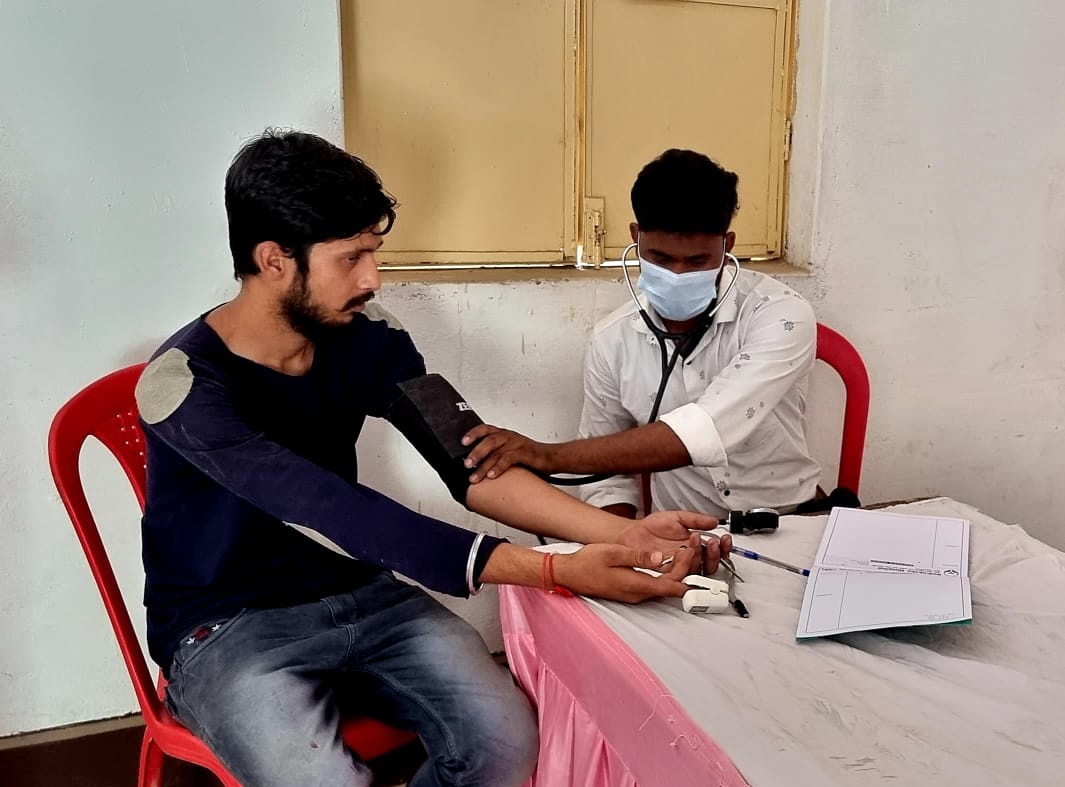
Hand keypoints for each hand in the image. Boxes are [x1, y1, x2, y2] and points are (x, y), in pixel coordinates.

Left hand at [461, 423, 554, 482]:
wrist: (551, 458)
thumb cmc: (530, 456)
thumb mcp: (510, 452)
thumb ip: (495, 455)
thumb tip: (476, 467)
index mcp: (504, 434)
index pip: (485, 429)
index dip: (473, 434)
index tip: (462, 442)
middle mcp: (509, 436)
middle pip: (488, 441)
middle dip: (475, 453)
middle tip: (466, 465)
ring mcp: (517, 444)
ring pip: (496, 451)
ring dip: (483, 465)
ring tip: (475, 477)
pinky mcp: (525, 453)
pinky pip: (509, 459)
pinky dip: (499, 467)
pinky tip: (492, 476)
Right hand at [551, 543, 696, 602]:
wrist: (569, 573)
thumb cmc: (586, 563)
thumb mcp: (612, 553)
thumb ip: (637, 556)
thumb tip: (659, 557)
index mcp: (635, 584)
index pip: (671, 586)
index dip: (686, 572)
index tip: (690, 555)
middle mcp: (638, 594)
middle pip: (670, 586)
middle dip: (684, 568)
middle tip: (690, 548)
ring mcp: (634, 594)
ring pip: (663, 586)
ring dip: (675, 570)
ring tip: (683, 550)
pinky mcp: (631, 590)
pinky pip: (653, 585)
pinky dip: (664, 573)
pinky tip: (666, 560)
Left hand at [617, 511, 730, 574]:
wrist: (632, 534)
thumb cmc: (652, 528)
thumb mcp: (677, 518)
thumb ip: (695, 519)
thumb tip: (714, 521)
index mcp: (694, 546)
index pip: (714, 551)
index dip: (723, 547)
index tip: (723, 539)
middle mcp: (689, 560)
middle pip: (710, 565)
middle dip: (714, 554)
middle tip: (711, 542)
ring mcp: (678, 568)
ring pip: (697, 571)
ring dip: (700, 557)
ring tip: (695, 541)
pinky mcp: (666, 574)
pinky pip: (679, 575)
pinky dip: (683, 564)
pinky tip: (682, 552)